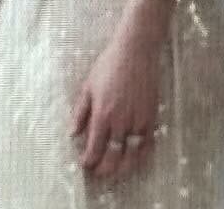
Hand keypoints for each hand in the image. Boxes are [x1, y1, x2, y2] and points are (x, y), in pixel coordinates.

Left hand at [69, 34, 161, 180]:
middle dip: (105, 169)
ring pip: (132, 154)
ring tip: (117, 172)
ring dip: (123, 167)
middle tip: (99, 173)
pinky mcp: (151, 117)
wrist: (136, 51)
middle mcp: (120, 121)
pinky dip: (141, 155)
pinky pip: (147, 144)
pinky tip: (135, 158)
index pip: (94, 147)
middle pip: (113, 156)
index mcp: (102, 114)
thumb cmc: (109, 65)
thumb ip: (80, 113)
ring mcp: (138, 120)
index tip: (85, 164)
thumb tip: (72, 134)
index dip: (89, 160)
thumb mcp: (88, 86)